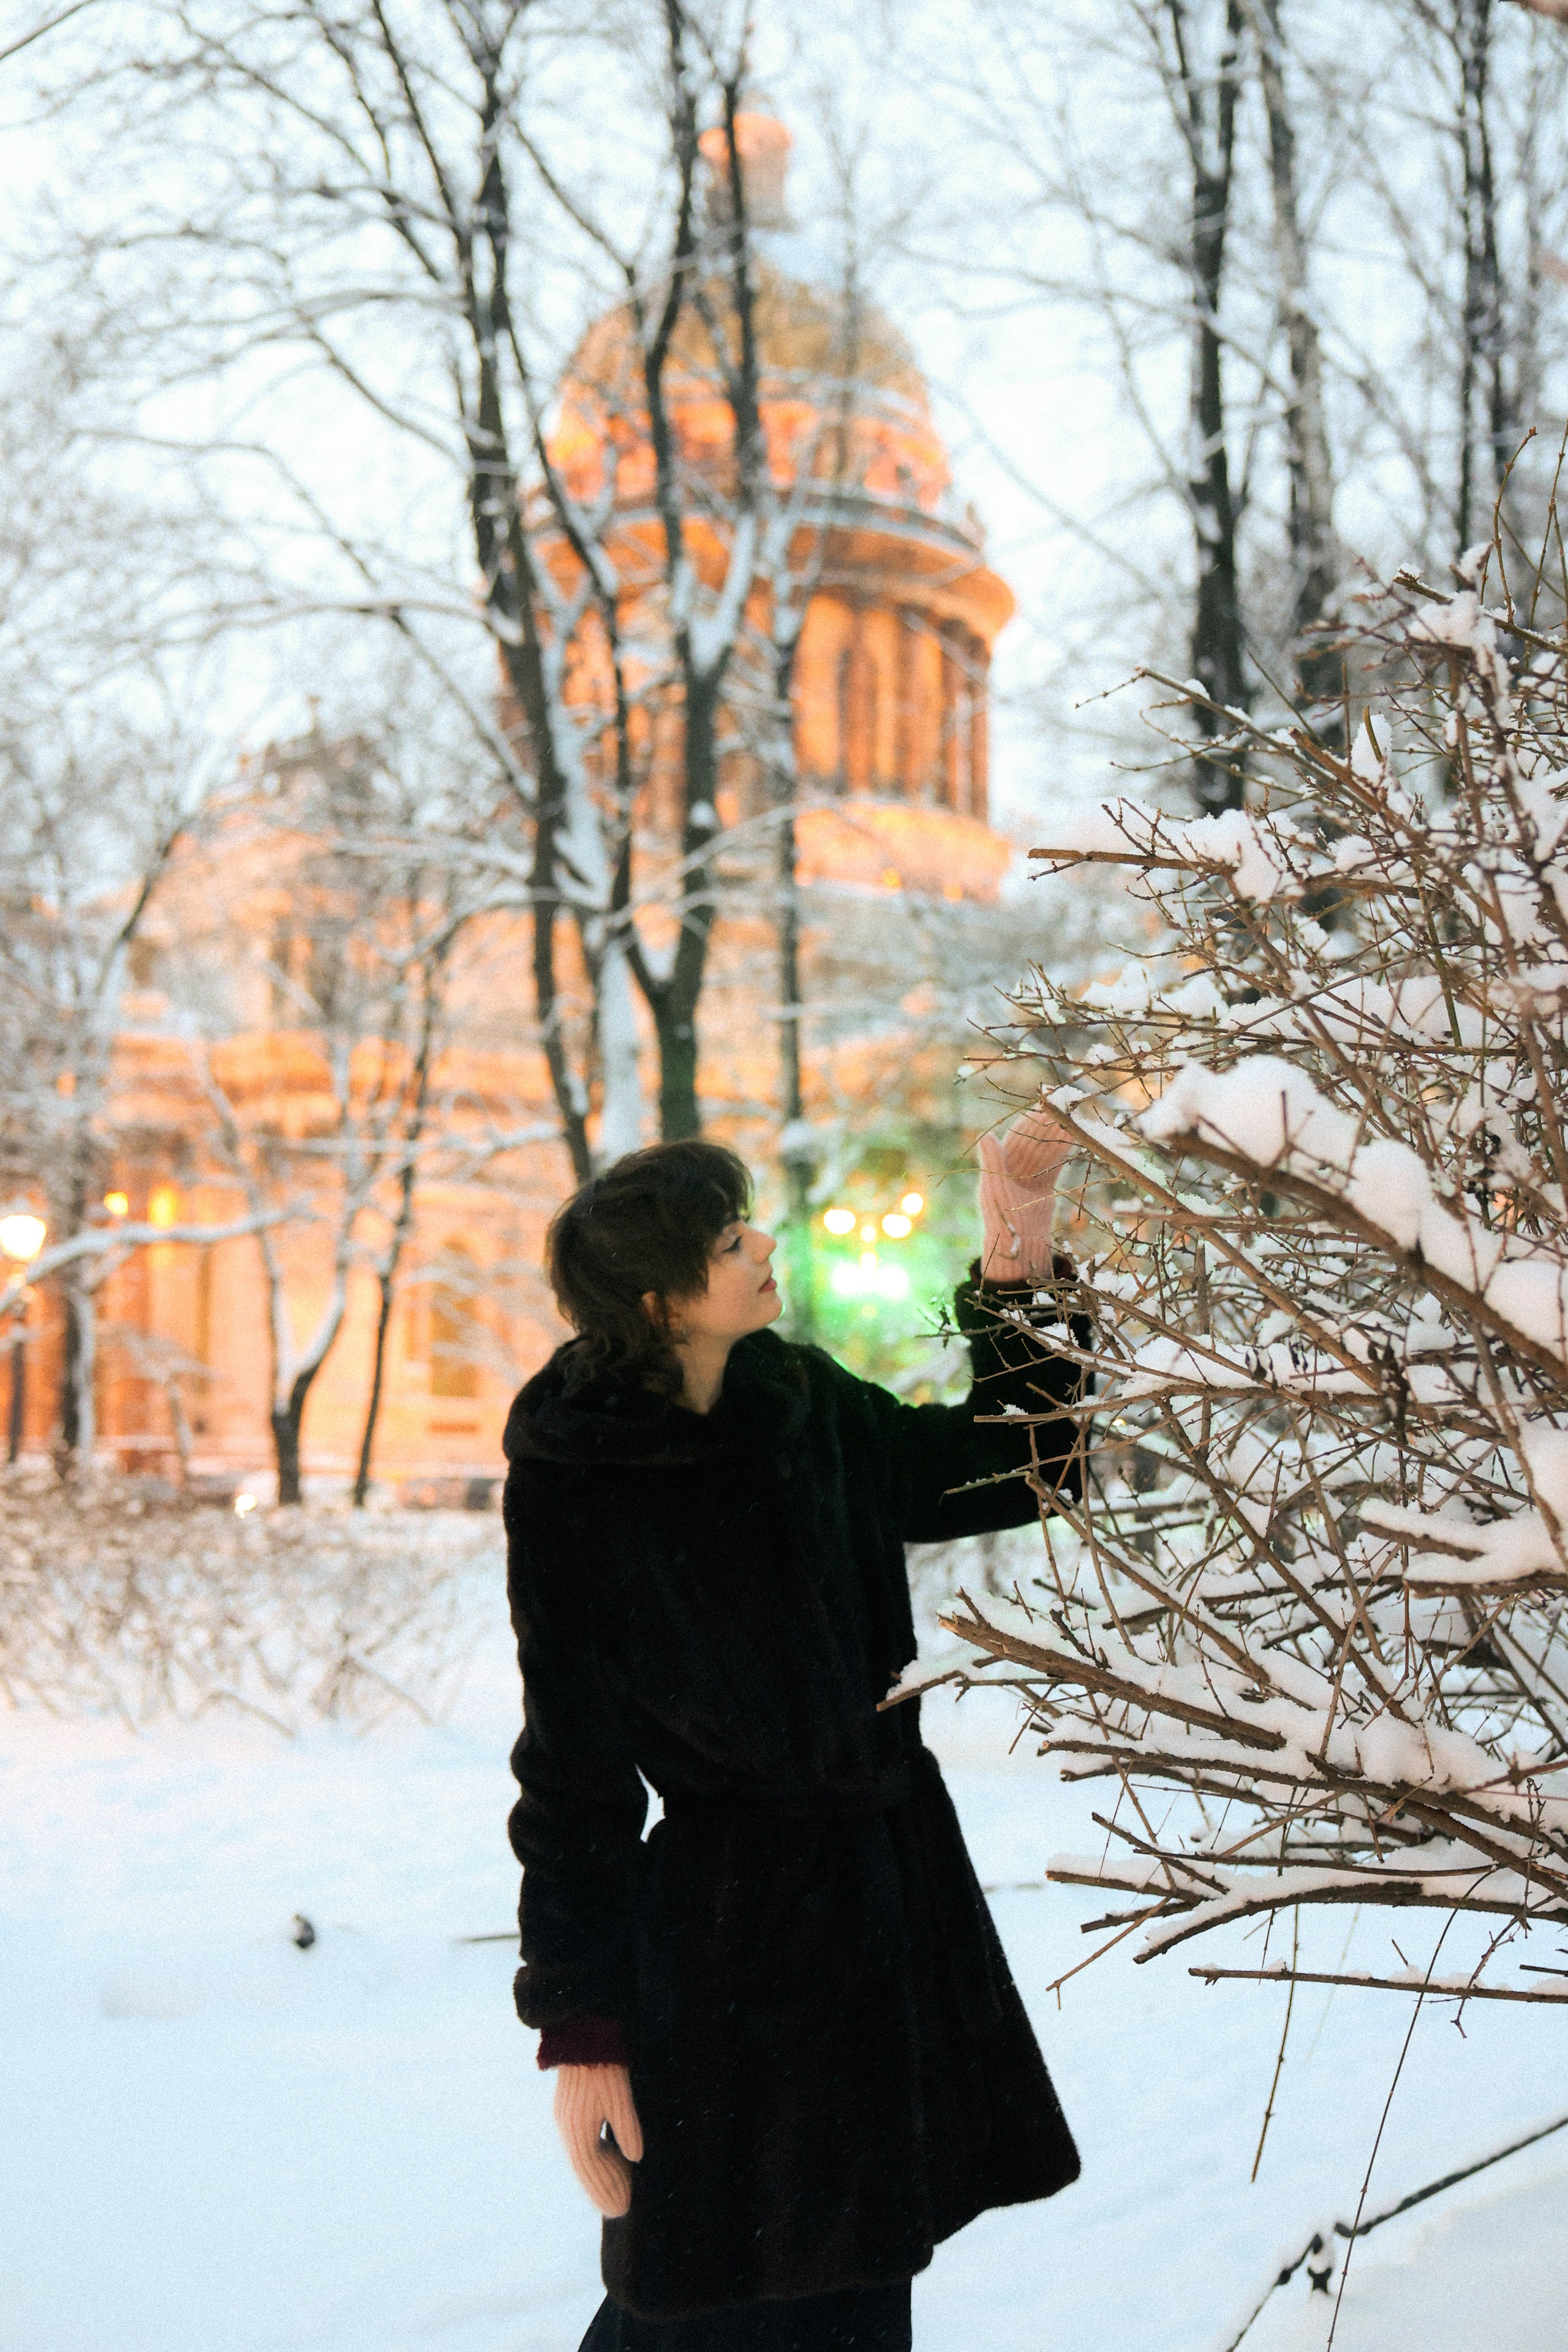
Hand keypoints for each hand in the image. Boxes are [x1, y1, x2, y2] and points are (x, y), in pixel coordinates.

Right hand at [554, 2063, 643, 2216]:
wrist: (584, 2033)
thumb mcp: (620, 2095)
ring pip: (582, 2156)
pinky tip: (608, 2161)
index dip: (607, 2189)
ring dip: (597, 2176)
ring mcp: (565, 2117)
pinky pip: (581, 2143)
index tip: (620, 2209)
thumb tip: (635, 2159)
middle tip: (618, 2211)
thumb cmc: (605, 2063)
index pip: (592, 2169)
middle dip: (601, 2190)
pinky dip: (594, 2158)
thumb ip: (627, 2128)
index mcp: (577, 2127)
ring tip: (613, 2194)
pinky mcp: (569, 2108)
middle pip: (585, 2167)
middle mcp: (567, 2126)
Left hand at [977, 1107, 1074, 1283]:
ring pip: (1046, 1149)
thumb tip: (986, 1134)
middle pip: (1034, 1139)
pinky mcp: (1045, 1186)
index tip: (1043, 1105)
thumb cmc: (1002, 1219)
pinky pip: (1056, 1163)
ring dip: (1058, 1134)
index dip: (1030, 1120)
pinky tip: (1075, 1136)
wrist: (1020, 1246)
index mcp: (999, 1164)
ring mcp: (1030, 1176)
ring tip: (1073, 1117)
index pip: (1017, 1135)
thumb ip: (992, 1161)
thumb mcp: (994, 1188)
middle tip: (1064, 1105)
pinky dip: (1064, 1150)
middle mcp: (1014, 1167)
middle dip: (1048, 1123)